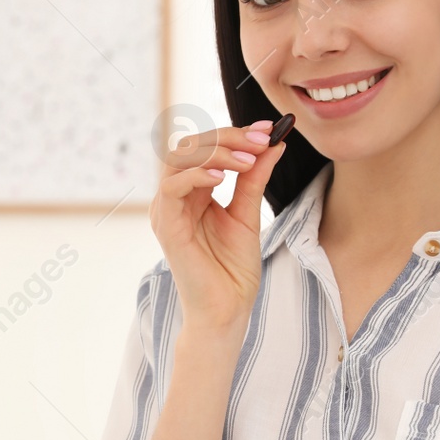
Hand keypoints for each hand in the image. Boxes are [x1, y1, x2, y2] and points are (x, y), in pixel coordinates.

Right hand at [149, 122, 287, 331]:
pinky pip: (172, 188)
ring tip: (247, 159)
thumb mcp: (248, 214)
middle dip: (228, 137)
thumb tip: (273, 143)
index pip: (207, 148)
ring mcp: (167, 210)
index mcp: (193, 192)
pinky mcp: (166, 227)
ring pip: (179, 159)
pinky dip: (196, 175)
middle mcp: (176, 197)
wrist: (227, 310)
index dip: (236, 134)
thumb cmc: (233, 270)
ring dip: (216, 152)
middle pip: (191, 146)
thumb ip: (254, 178)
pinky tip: (223, 178)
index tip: (269, 130)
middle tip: (261, 140)